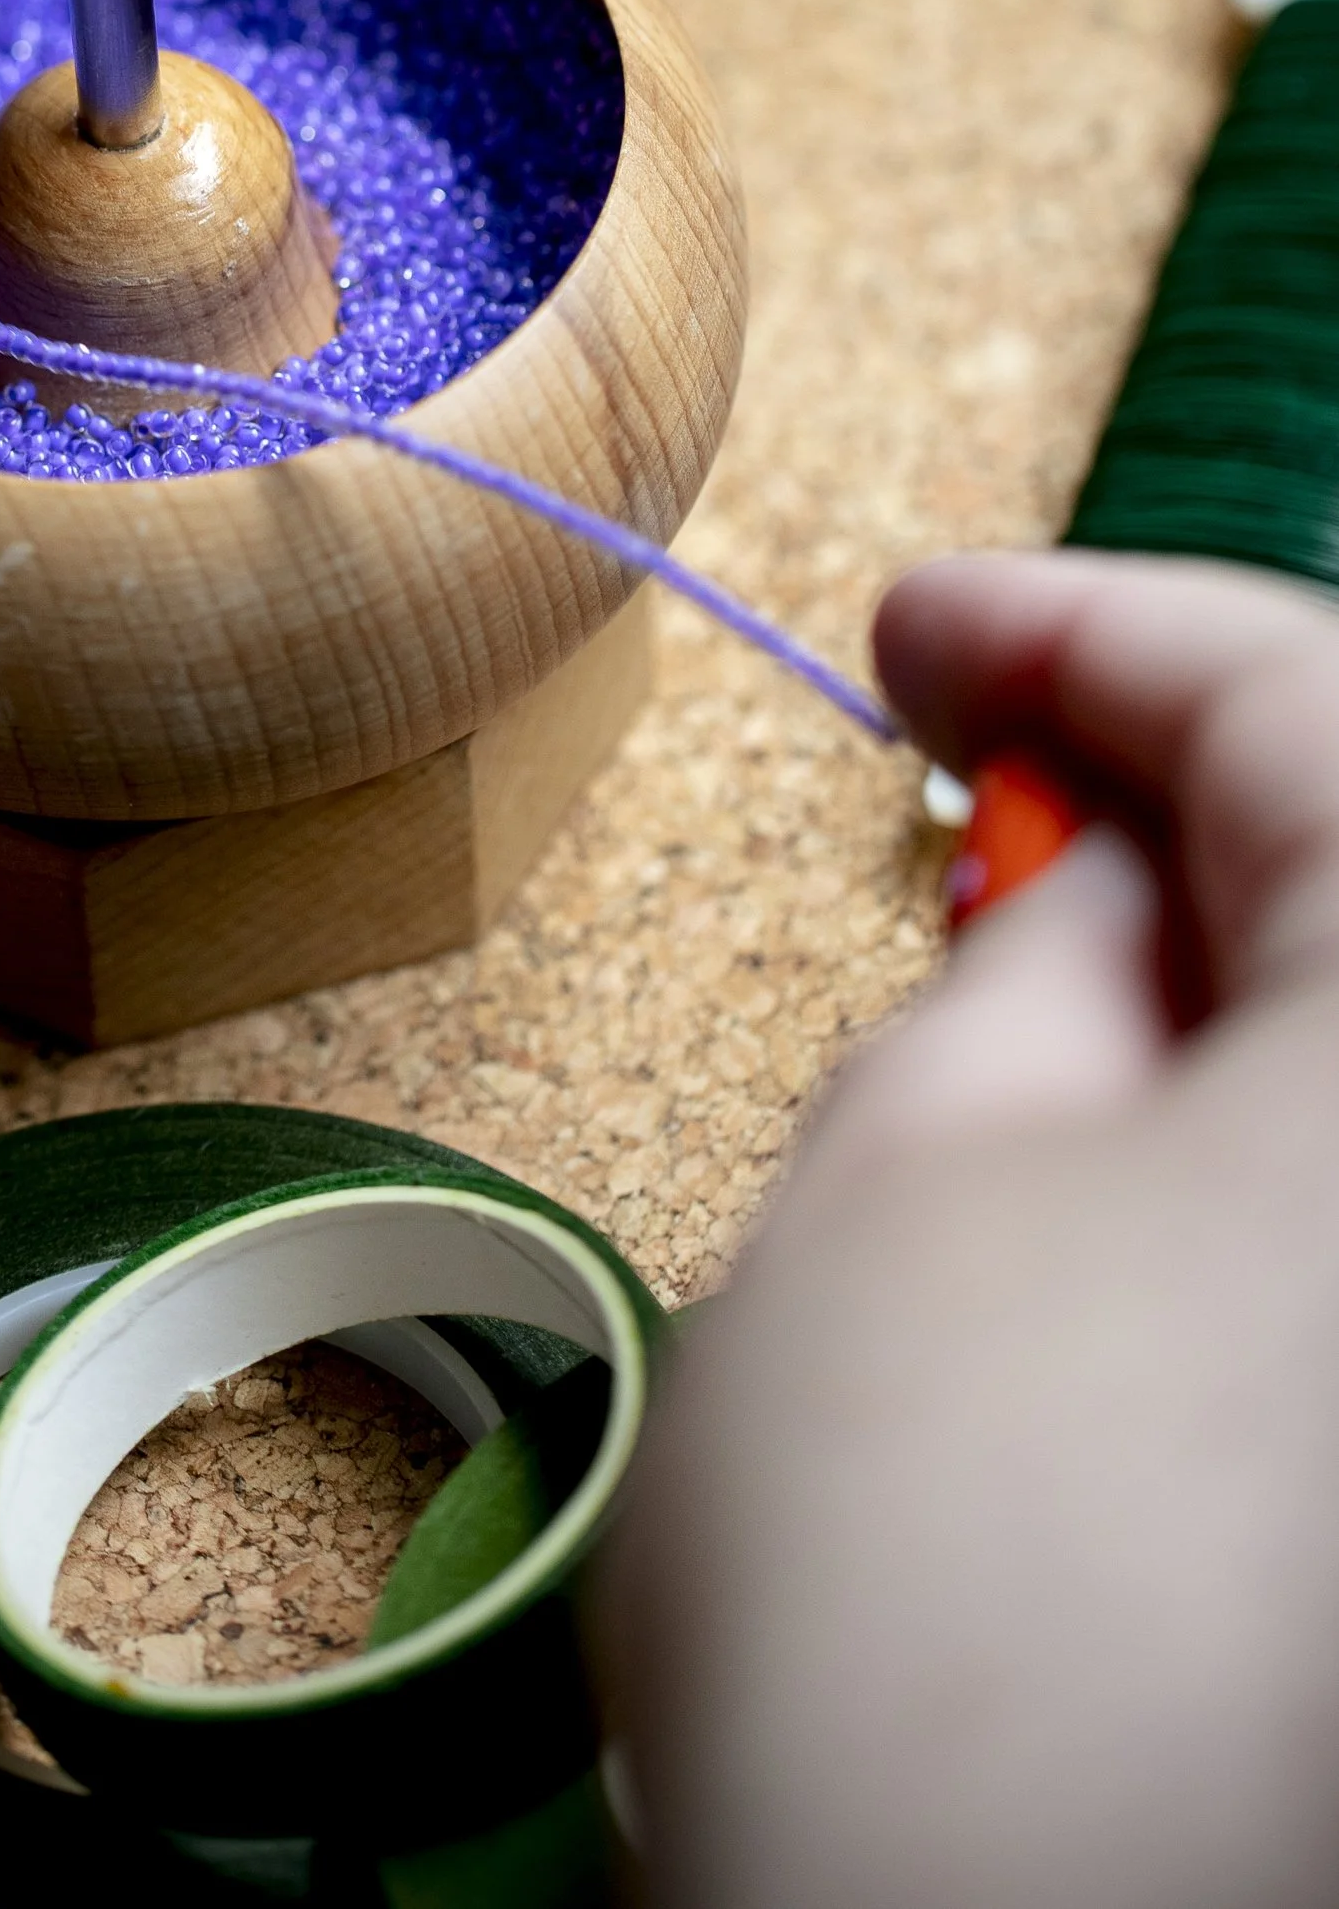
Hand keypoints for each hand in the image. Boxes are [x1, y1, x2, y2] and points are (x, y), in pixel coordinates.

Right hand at [614, 548, 1338, 1908]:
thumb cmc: (932, 1571)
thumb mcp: (905, 1170)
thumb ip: (1031, 967)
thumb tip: (1102, 890)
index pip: (1305, 708)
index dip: (1087, 632)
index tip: (919, 634)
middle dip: (1196, 816)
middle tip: (980, 800)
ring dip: (1241, 1007)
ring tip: (1032, 1025)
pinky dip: (1285, 1181)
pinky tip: (1134, 1217)